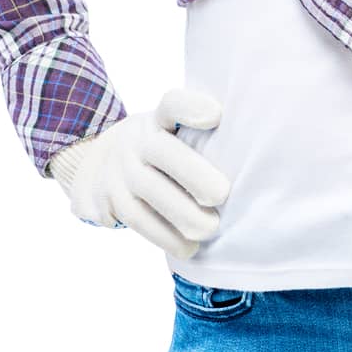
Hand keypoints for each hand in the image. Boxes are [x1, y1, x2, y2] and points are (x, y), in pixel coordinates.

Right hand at [47, 87, 232, 258]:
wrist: (97, 165)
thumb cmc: (158, 150)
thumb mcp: (169, 132)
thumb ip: (200, 138)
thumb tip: (254, 152)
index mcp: (157, 119)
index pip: (171, 104)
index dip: (191, 107)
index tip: (217, 115)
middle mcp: (137, 140)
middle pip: (163, 152)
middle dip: (194, 175)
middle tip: (222, 195)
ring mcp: (120, 170)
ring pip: (150, 191)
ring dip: (183, 214)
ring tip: (210, 229)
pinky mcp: (111, 200)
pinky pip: (138, 220)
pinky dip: (166, 237)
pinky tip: (189, 248)